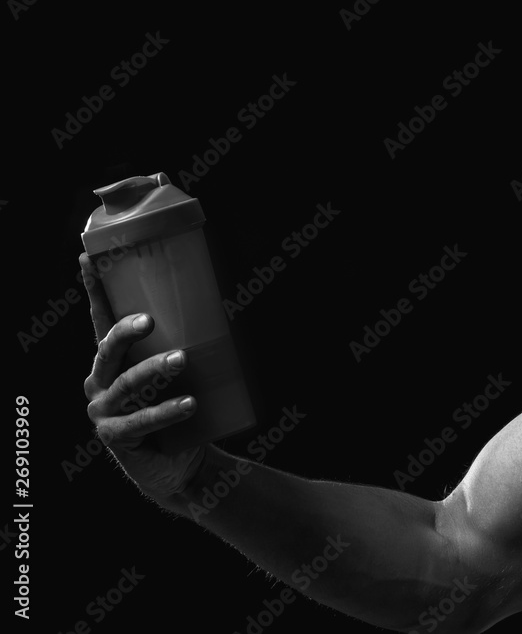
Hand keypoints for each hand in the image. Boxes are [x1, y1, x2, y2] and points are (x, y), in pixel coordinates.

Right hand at [80, 252, 205, 504]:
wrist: (181, 464)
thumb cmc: (182, 407)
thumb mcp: (184, 372)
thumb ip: (192, 342)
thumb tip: (232, 302)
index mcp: (113, 360)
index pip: (101, 319)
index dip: (94, 289)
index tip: (89, 257)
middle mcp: (100, 382)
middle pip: (108, 350)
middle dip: (125, 332)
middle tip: (149, 321)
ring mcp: (103, 411)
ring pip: (128, 385)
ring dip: (155, 370)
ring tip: (183, 360)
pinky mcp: (116, 437)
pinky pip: (142, 421)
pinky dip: (167, 412)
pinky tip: (190, 405)